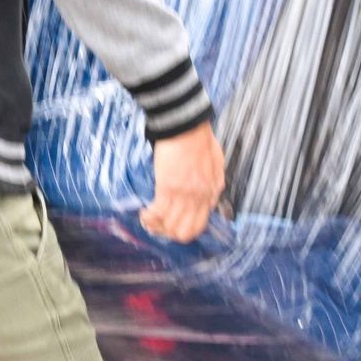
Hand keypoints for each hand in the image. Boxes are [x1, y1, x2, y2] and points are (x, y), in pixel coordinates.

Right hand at [143, 121, 224, 242]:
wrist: (187, 126)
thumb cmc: (199, 138)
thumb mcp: (216, 163)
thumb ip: (214, 181)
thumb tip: (210, 195)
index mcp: (212, 191)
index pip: (201, 224)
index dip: (185, 228)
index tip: (173, 222)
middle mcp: (199, 198)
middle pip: (186, 232)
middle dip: (171, 234)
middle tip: (160, 226)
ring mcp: (184, 195)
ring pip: (171, 227)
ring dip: (157, 227)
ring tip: (149, 220)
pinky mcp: (168, 188)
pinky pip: (158, 214)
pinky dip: (149, 218)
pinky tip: (144, 214)